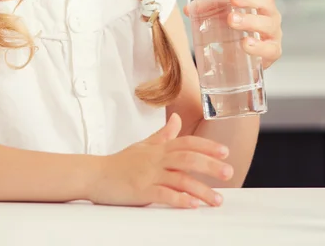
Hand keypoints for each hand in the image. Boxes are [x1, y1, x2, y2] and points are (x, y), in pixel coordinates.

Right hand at [88, 113, 231, 208]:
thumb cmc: (120, 162)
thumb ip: (163, 134)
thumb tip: (177, 119)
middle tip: (229, 172)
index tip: (225, 152)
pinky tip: (191, 205)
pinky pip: (163, 194)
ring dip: (201, 189)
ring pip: (180, 179)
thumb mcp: (144, 145)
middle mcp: (156, 159)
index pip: (187, 142)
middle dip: (210, 165)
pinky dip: (178, 199)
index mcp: (159, 148)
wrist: (95, 174)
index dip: (207, 146)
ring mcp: (149, 174)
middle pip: (188, 158)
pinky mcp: (141, 190)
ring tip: (217, 199)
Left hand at [184, 0, 282, 69]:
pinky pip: (269, 49)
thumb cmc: (232, 32)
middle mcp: (270, 16)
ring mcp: (273, 35)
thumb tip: (189, 9)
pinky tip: (245, 43)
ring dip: (249, 20)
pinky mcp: (271, 53)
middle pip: (266, 2)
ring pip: (267, 24)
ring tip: (232, 20)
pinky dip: (257, 46)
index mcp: (260, 3)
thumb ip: (206, 9)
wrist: (237, 62)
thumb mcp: (219, 16)